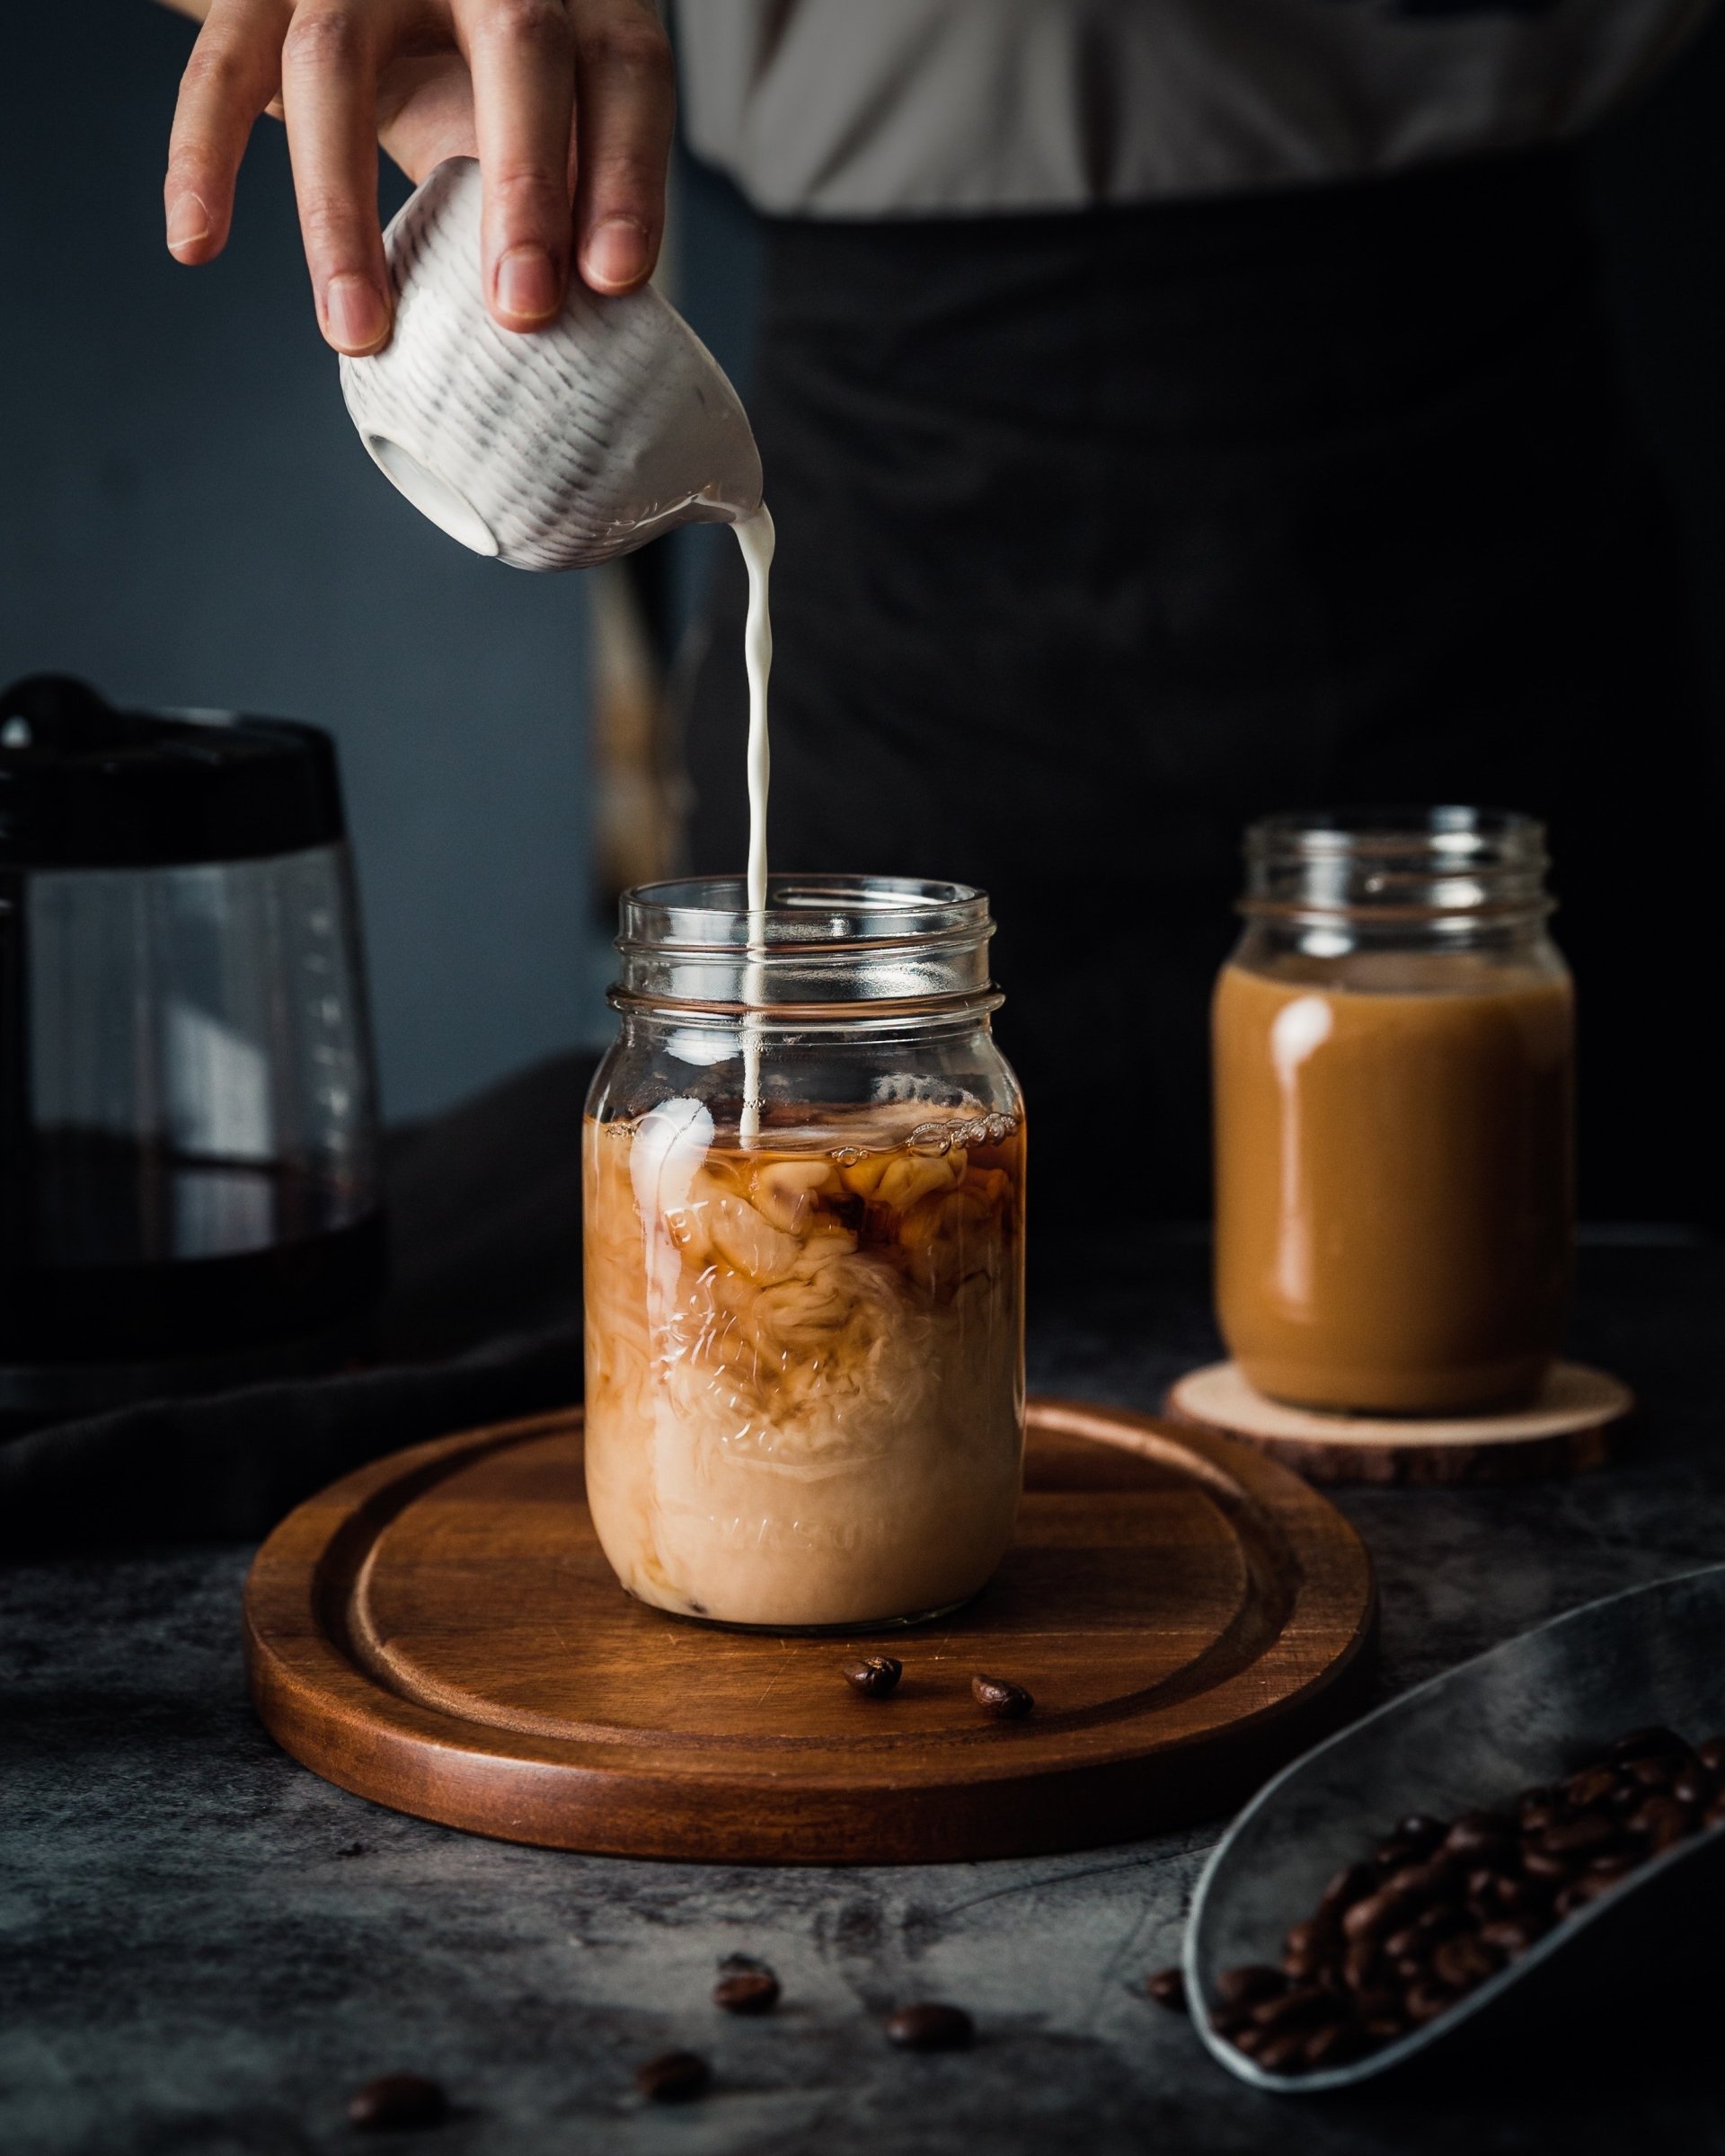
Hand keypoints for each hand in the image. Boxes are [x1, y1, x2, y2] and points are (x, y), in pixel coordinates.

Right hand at [163, 0, 673, 354]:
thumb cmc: (484, 77)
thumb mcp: (541, 116)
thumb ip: (562, 192)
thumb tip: (589, 335)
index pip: (620, 71)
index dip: (626, 176)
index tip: (615, 280)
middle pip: (514, 44)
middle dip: (523, 186)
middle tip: (520, 309)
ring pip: (338, 60)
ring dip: (344, 210)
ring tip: (356, 330)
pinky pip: (222, 66)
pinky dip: (203, 157)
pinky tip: (195, 244)